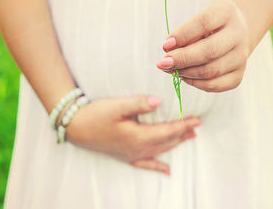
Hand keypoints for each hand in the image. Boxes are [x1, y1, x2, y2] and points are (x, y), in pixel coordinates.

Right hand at [65, 95, 200, 175]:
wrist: (75, 128)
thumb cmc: (95, 115)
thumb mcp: (117, 106)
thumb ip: (138, 103)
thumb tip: (158, 101)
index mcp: (138, 136)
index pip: (168, 130)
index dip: (183, 125)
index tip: (197, 119)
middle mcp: (137, 149)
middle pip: (167, 141)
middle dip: (183, 133)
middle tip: (197, 126)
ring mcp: (131, 155)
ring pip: (160, 150)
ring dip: (175, 144)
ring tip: (189, 137)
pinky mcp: (125, 156)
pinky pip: (146, 164)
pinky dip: (158, 166)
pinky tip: (167, 171)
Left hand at [157, 0, 252, 91]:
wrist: (238, 32)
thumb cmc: (212, 25)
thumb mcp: (200, 19)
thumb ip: (186, 33)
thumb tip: (168, 52)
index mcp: (227, 13)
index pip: (204, 23)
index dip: (183, 35)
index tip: (165, 45)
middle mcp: (238, 34)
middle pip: (210, 50)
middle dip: (183, 59)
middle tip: (163, 63)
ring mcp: (241, 57)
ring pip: (212, 71)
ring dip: (187, 73)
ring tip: (171, 70)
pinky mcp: (239, 75)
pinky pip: (215, 85)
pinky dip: (197, 83)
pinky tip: (185, 77)